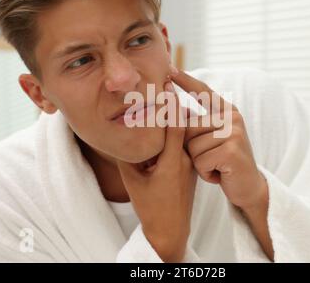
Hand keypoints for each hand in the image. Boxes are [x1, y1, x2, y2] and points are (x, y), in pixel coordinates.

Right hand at [116, 82, 196, 262]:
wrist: (171, 229)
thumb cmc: (149, 207)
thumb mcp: (131, 180)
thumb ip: (126, 154)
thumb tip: (118, 131)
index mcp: (172, 162)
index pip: (175, 124)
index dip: (170, 101)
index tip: (165, 81)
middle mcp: (186, 159)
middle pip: (182, 124)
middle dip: (173, 102)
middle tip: (165, 80)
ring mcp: (190, 162)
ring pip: (184, 132)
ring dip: (175, 115)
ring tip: (165, 95)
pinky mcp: (191, 166)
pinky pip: (184, 142)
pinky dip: (176, 128)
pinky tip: (167, 119)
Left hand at [171, 69, 267, 210]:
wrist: (248, 187)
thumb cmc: (224, 163)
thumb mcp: (212, 139)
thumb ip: (198, 124)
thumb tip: (173, 110)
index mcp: (227, 111)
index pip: (203, 92)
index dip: (186, 81)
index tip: (171, 69)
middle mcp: (232, 118)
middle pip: (188, 127)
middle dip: (191, 149)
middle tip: (210, 159)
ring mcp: (234, 133)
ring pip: (192, 147)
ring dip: (199, 163)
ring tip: (216, 166)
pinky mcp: (232, 151)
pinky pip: (200, 161)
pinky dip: (205, 173)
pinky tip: (219, 174)